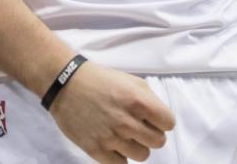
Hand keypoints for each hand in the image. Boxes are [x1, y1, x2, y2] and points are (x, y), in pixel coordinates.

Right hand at [48, 61, 175, 162]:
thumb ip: (150, 100)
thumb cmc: (101, 80)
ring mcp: (111, 138)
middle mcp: (127, 121)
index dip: (162, 120)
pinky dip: (120, 156)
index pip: (169, 123)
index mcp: (139, 101)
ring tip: (124, 134)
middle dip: (151, 134)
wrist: (66, 85)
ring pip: (142, 155)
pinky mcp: (96, 150)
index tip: (151, 118)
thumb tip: (160, 120)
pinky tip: (113, 144)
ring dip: (137, 145)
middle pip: (158, 142)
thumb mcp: (132, 81)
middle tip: (138, 126)